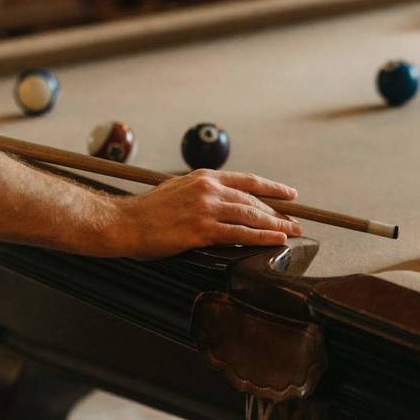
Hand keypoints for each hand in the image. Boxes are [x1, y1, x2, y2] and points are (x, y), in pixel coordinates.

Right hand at [111, 169, 301, 259]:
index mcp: (204, 177)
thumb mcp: (176, 189)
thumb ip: (200, 192)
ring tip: (292, 233)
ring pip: (251, 216)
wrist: (124, 222)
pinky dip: (262, 237)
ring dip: (276, 225)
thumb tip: (218, 199)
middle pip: (253, 200)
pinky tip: (276, 241)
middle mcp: (208, 189)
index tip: (290, 194)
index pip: (247, 181)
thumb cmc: (147, 211)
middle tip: (295, 222)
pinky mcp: (202, 230)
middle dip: (278, 212)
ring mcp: (206, 209)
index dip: (272, 188)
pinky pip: (240, 234)